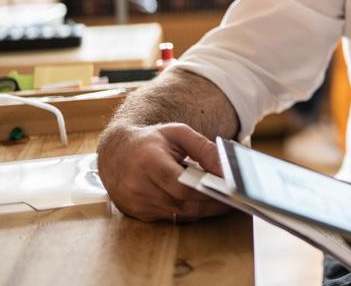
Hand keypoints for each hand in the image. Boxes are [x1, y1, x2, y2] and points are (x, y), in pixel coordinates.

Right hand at [96, 122, 228, 221]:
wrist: (116, 152)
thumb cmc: (151, 140)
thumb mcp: (178, 133)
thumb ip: (203, 148)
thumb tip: (225, 169)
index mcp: (148, 162)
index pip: (181, 185)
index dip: (207, 190)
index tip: (229, 189)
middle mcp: (138, 186)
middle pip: (182, 203)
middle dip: (211, 203)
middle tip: (234, 199)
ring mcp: (136, 203)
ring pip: (178, 214)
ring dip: (203, 210)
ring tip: (224, 202)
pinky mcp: (138, 214)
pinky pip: (170, 217)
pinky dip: (189, 212)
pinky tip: (203, 204)